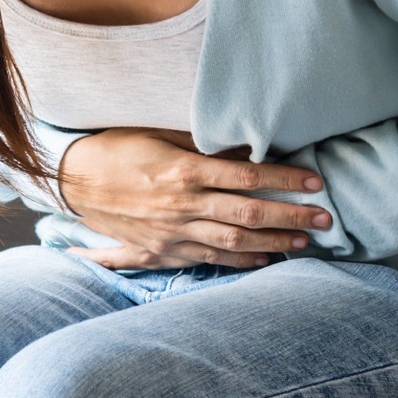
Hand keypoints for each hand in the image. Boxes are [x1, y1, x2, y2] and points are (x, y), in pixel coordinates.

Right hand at [58, 128, 330, 269]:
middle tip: (324, 218)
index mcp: (182, 170)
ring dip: (272, 243)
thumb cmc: (117, 149)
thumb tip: (246, 147)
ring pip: (233, 242)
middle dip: (290, 216)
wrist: (73, 181)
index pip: (246, 176)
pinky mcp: (161, 250)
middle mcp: (181, 205)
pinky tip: (264, 260)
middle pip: (247, 214)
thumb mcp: (159, 135)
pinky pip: (207, 259)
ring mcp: (172, 232)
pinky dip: (239, 262)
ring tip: (304, 242)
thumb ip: (203, 145)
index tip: (314, 180)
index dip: (284, 179)